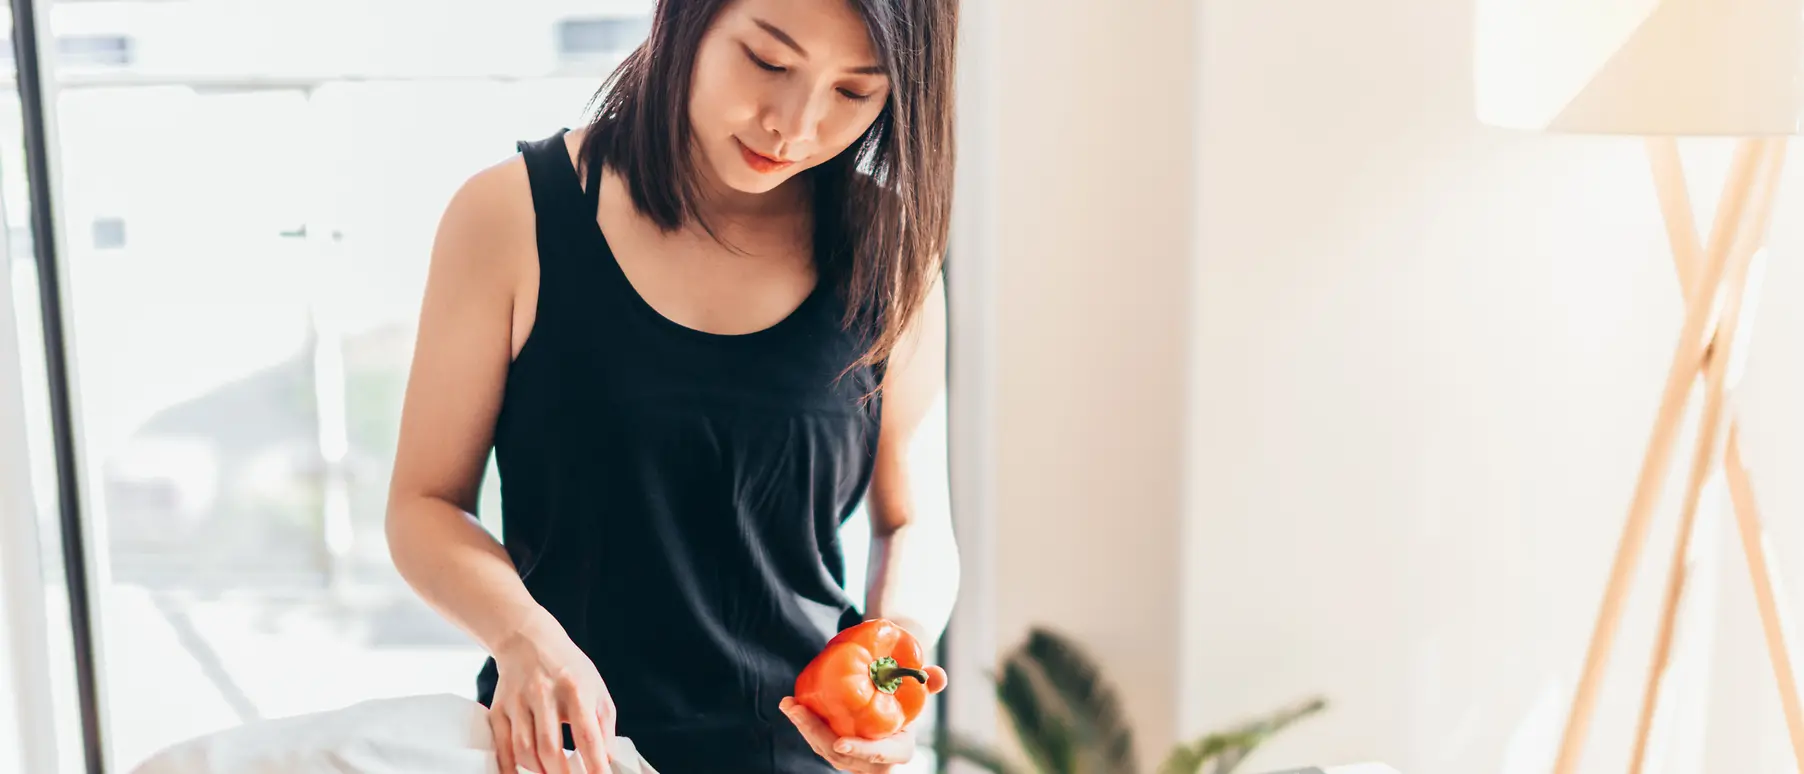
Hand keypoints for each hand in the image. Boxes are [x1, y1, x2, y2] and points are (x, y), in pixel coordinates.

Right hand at [488, 612, 616, 773]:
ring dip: (538, 772)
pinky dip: (509, 768)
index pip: (587, 735)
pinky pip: (501, 746)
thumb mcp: (597, 688)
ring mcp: (518, 702)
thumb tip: (606, 760)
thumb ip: (604, 725)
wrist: (528, 640)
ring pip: (524, 749)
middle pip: (550, 747)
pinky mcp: (498, 708)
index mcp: (575, 689)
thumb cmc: (569, 669)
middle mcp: (544, 693)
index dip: (594, 764)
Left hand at [780, 696, 922, 772]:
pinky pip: (817, 739)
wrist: (891, 708)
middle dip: (816, 734)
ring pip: (824, 748)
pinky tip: (791, 705)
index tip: (841, 744)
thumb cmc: (906, 700)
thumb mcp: (918, 692)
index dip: (860, 752)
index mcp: (896, 751)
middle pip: (841, 755)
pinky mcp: (836, 748)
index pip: (878, 756)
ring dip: (804, 728)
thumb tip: (937, 675)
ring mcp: (851, 757)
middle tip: (799, 710)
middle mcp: (871, 761)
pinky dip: (804, 724)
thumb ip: (929, 683)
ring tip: (789, 704)